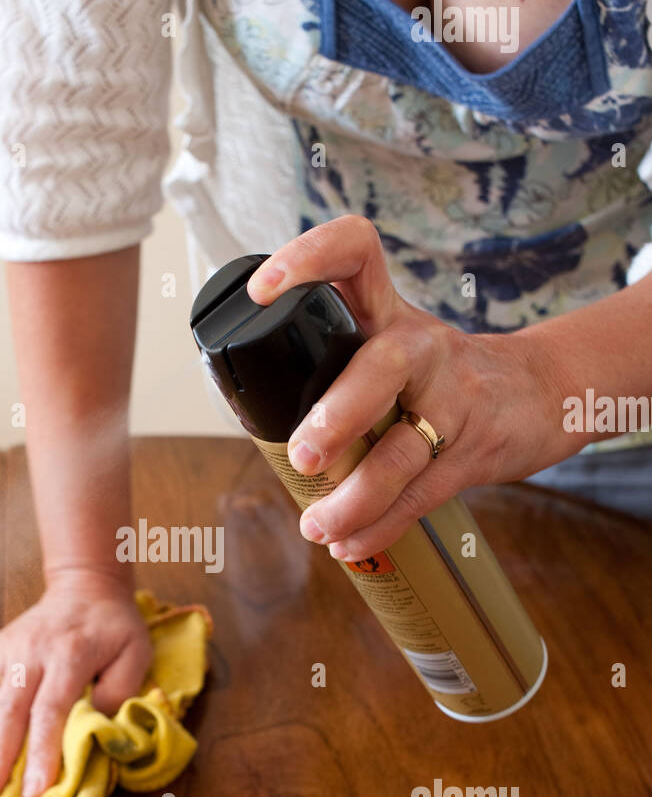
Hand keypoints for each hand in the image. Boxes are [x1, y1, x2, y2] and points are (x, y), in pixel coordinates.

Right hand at [0, 571, 151, 796]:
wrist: (84, 588)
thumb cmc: (114, 628)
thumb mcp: (135, 654)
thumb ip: (118, 692)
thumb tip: (93, 731)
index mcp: (69, 653)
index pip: (49, 710)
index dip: (40, 752)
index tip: (33, 791)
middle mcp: (30, 651)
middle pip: (8, 711)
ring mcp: (5, 650)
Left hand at [246, 216, 575, 561]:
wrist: (542, 391)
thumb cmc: (442, 372)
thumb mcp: (396, 341)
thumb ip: (338, 360)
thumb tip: (253, 414)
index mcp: (388, 313)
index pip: (355, 252)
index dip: (309, 259)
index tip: (263, 290)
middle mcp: (421, 346)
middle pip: (382, 366)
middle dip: (339, 414)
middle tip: (303, 455)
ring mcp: (453, 399)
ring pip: (401, 450)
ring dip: (354, 497)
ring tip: (316, 526)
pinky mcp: (472, 451)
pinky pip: (420, 495)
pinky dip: (380, 526)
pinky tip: (349, 544)